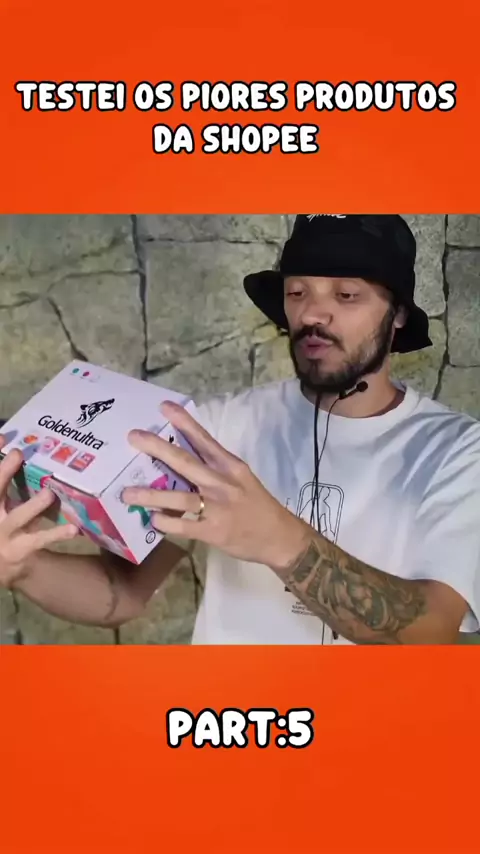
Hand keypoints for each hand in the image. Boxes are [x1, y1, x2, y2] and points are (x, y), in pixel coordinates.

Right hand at [0, 436, 77, 588]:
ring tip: (48, 494)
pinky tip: (72, 528)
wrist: (2, 565)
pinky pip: (39, 540)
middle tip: (18, 454)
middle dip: (4, 473)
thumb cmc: (6, 525)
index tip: (2, 438)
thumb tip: (21, 448)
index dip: (0, 463)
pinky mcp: (20, 549)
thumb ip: (10, 482)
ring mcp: (5, 533)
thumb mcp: (4, 504)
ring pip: (18, 517)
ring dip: (33, 505)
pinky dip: (56, 534)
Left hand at [123, 402, 309, 570]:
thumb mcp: (241, 479)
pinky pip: (184, 526)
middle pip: (185, 462)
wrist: (279, 537)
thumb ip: (215, 469)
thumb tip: (181, 459)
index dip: (184, 422)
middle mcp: (222, 483)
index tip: (164, 406)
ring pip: (179, 498)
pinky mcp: (213, 531)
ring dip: (151, 495)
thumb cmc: (257, 506)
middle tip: (134, 437)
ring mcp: (217, 508)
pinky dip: (167, 523)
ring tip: (127, 492)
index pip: (204, 440)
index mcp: (230, 466)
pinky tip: (153, 520)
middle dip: (158, 448)